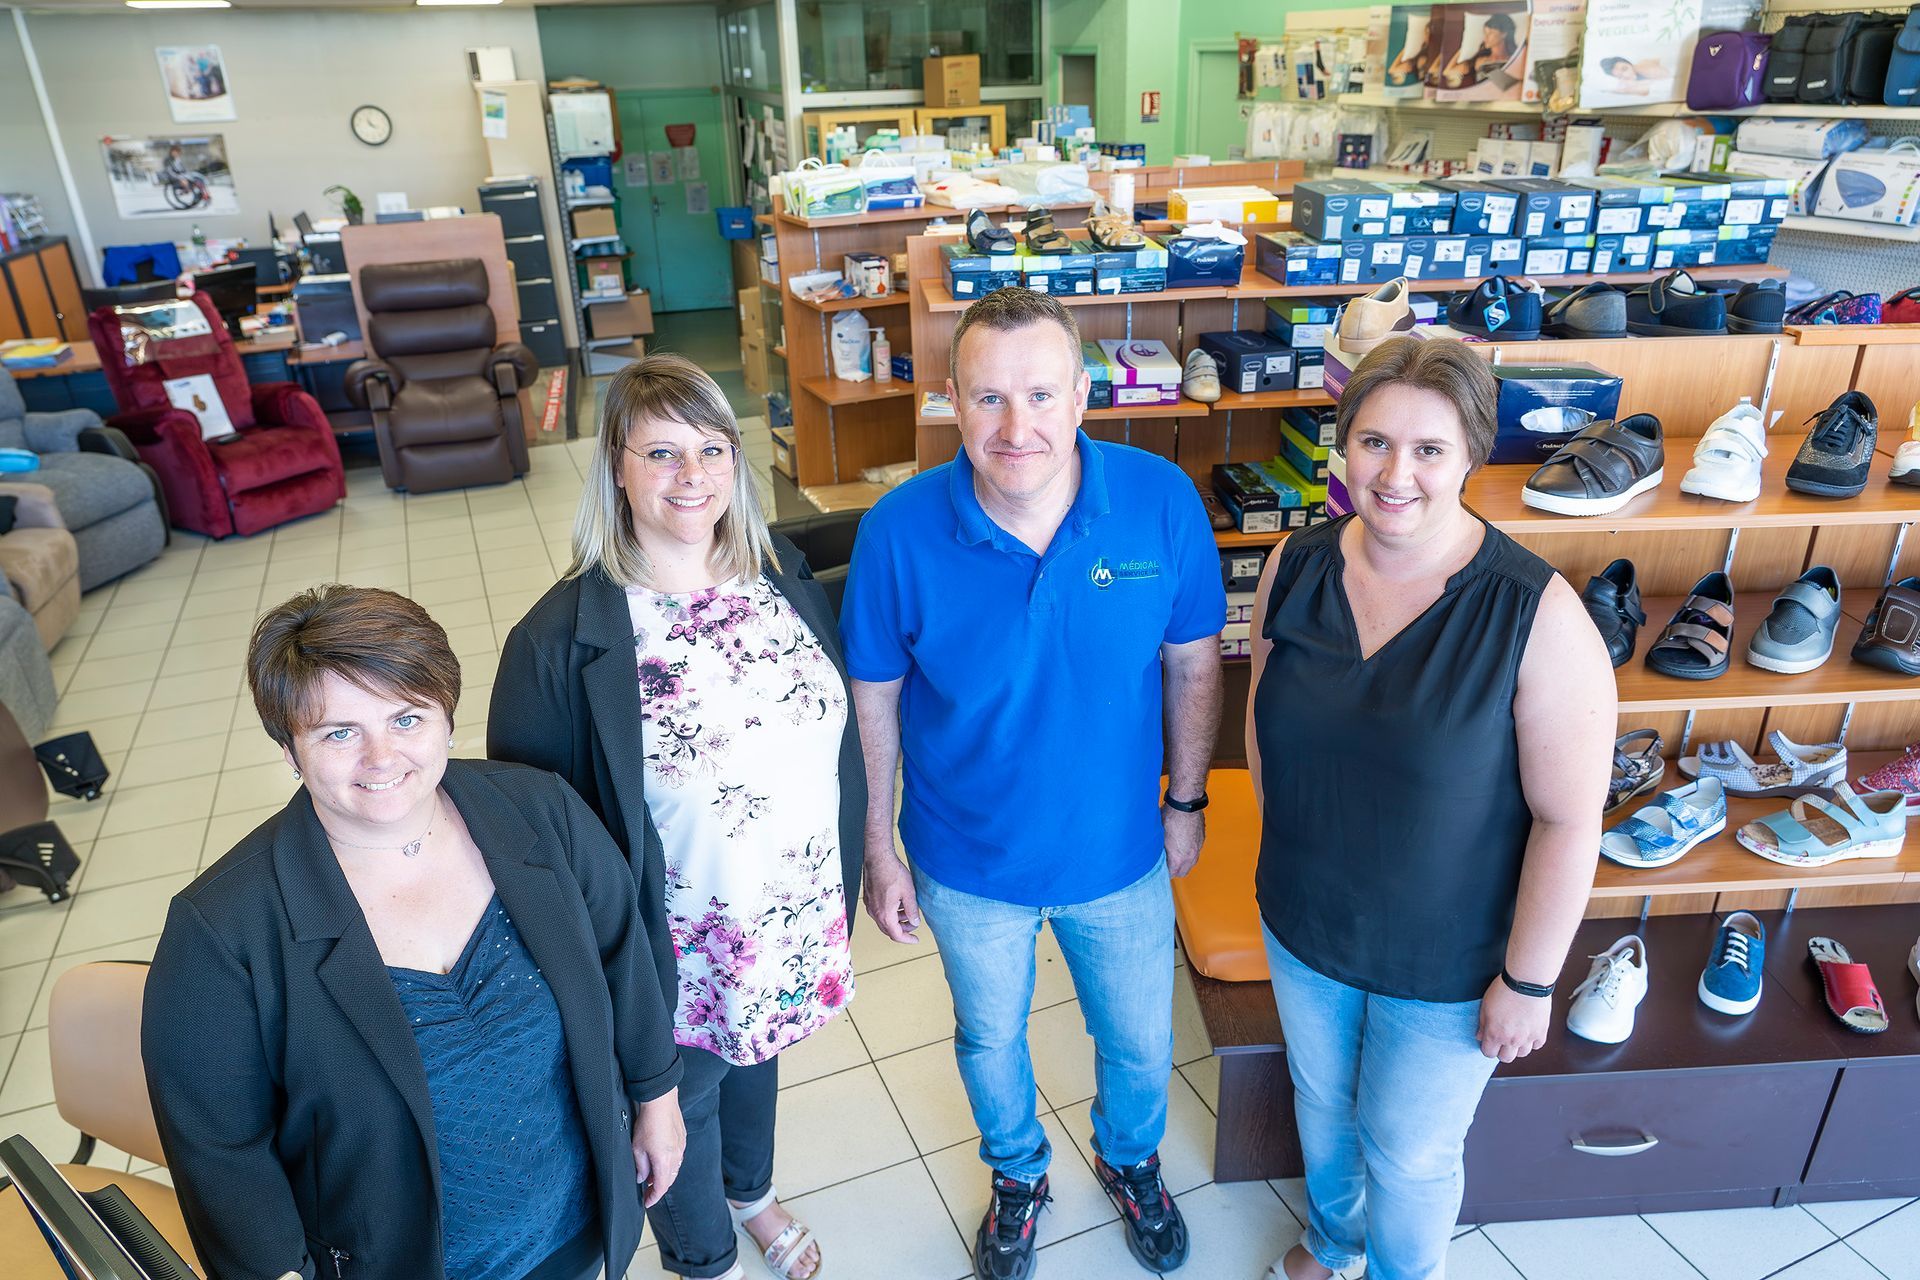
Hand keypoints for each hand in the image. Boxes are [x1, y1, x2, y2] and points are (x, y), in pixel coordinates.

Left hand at [631, 1090, 684, 1207]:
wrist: (660, 1101)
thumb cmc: (648, 1123)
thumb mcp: (637, 1148)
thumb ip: (641, 1167)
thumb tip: (642, 1178)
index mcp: (665, 1162)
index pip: (661, 1187)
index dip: (654, 1197)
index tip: (647, 1203)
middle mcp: (676, 1157)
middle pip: (669, 1180)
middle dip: (658, 1188)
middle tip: (648, 1192)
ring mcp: (681, 1147)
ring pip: (674, 1169)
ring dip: (664, 1176)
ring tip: (652, 1176)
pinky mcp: (682, 1139)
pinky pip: (677, 1157)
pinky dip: (669, 1164)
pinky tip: (661, 1160)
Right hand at [862, 836, 920, 943]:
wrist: (878, 858)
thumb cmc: (891, 872)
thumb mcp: (909, 893)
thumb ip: (912, 910)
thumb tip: (915, 922)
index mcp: (885, 914)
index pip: (896, 935)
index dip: (907, 939)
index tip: (915, 939)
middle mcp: (875, 912)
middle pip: (888, 929)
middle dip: (902, 930)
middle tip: (913, 926)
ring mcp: (870, 905)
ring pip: (884, 920)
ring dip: (896, 921)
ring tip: (907, 913)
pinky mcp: (869, 898)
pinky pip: (879, 912)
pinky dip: (889, 913)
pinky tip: (898, 904)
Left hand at [1162, 806, 1204, 877]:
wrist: (1185, 803)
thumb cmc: (1170, 817)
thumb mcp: (1158, 836)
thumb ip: (1157, 851)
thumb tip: (1152, 857)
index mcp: (1179, 858)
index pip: (1170, 874)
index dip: (1163, 872)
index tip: (1158, 868)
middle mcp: (1190, 856)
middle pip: (1182, 872)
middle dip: (1173, 869)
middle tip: (1165, 862)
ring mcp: (1198, 848)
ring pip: (1190, 863)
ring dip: (1182, 861)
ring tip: (1173, 853)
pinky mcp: (1201, 839)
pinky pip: (1195, 852)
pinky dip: (1189, 851)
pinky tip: (1181, 843)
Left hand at [1478, 978, 1551, 1062]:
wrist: (1526, 982)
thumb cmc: (1504, 990)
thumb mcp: (1485, 1006)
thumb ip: (1483, 1024)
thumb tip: (1480, 1036)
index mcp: (1495, 1034)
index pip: (1489, 1053)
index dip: (1488, 1048)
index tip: (1490, 1042)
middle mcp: (1512, 1039)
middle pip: (1506, 1058)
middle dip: (1502, 1051)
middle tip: (1502, 1040)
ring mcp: (1528, 1038)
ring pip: (1522, 1054)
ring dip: (1518, 1047)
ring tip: (1516, 1034)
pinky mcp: (1541, 1032)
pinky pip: (1537, 1045)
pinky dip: (1532, 1041)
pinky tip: (1528, 1031)